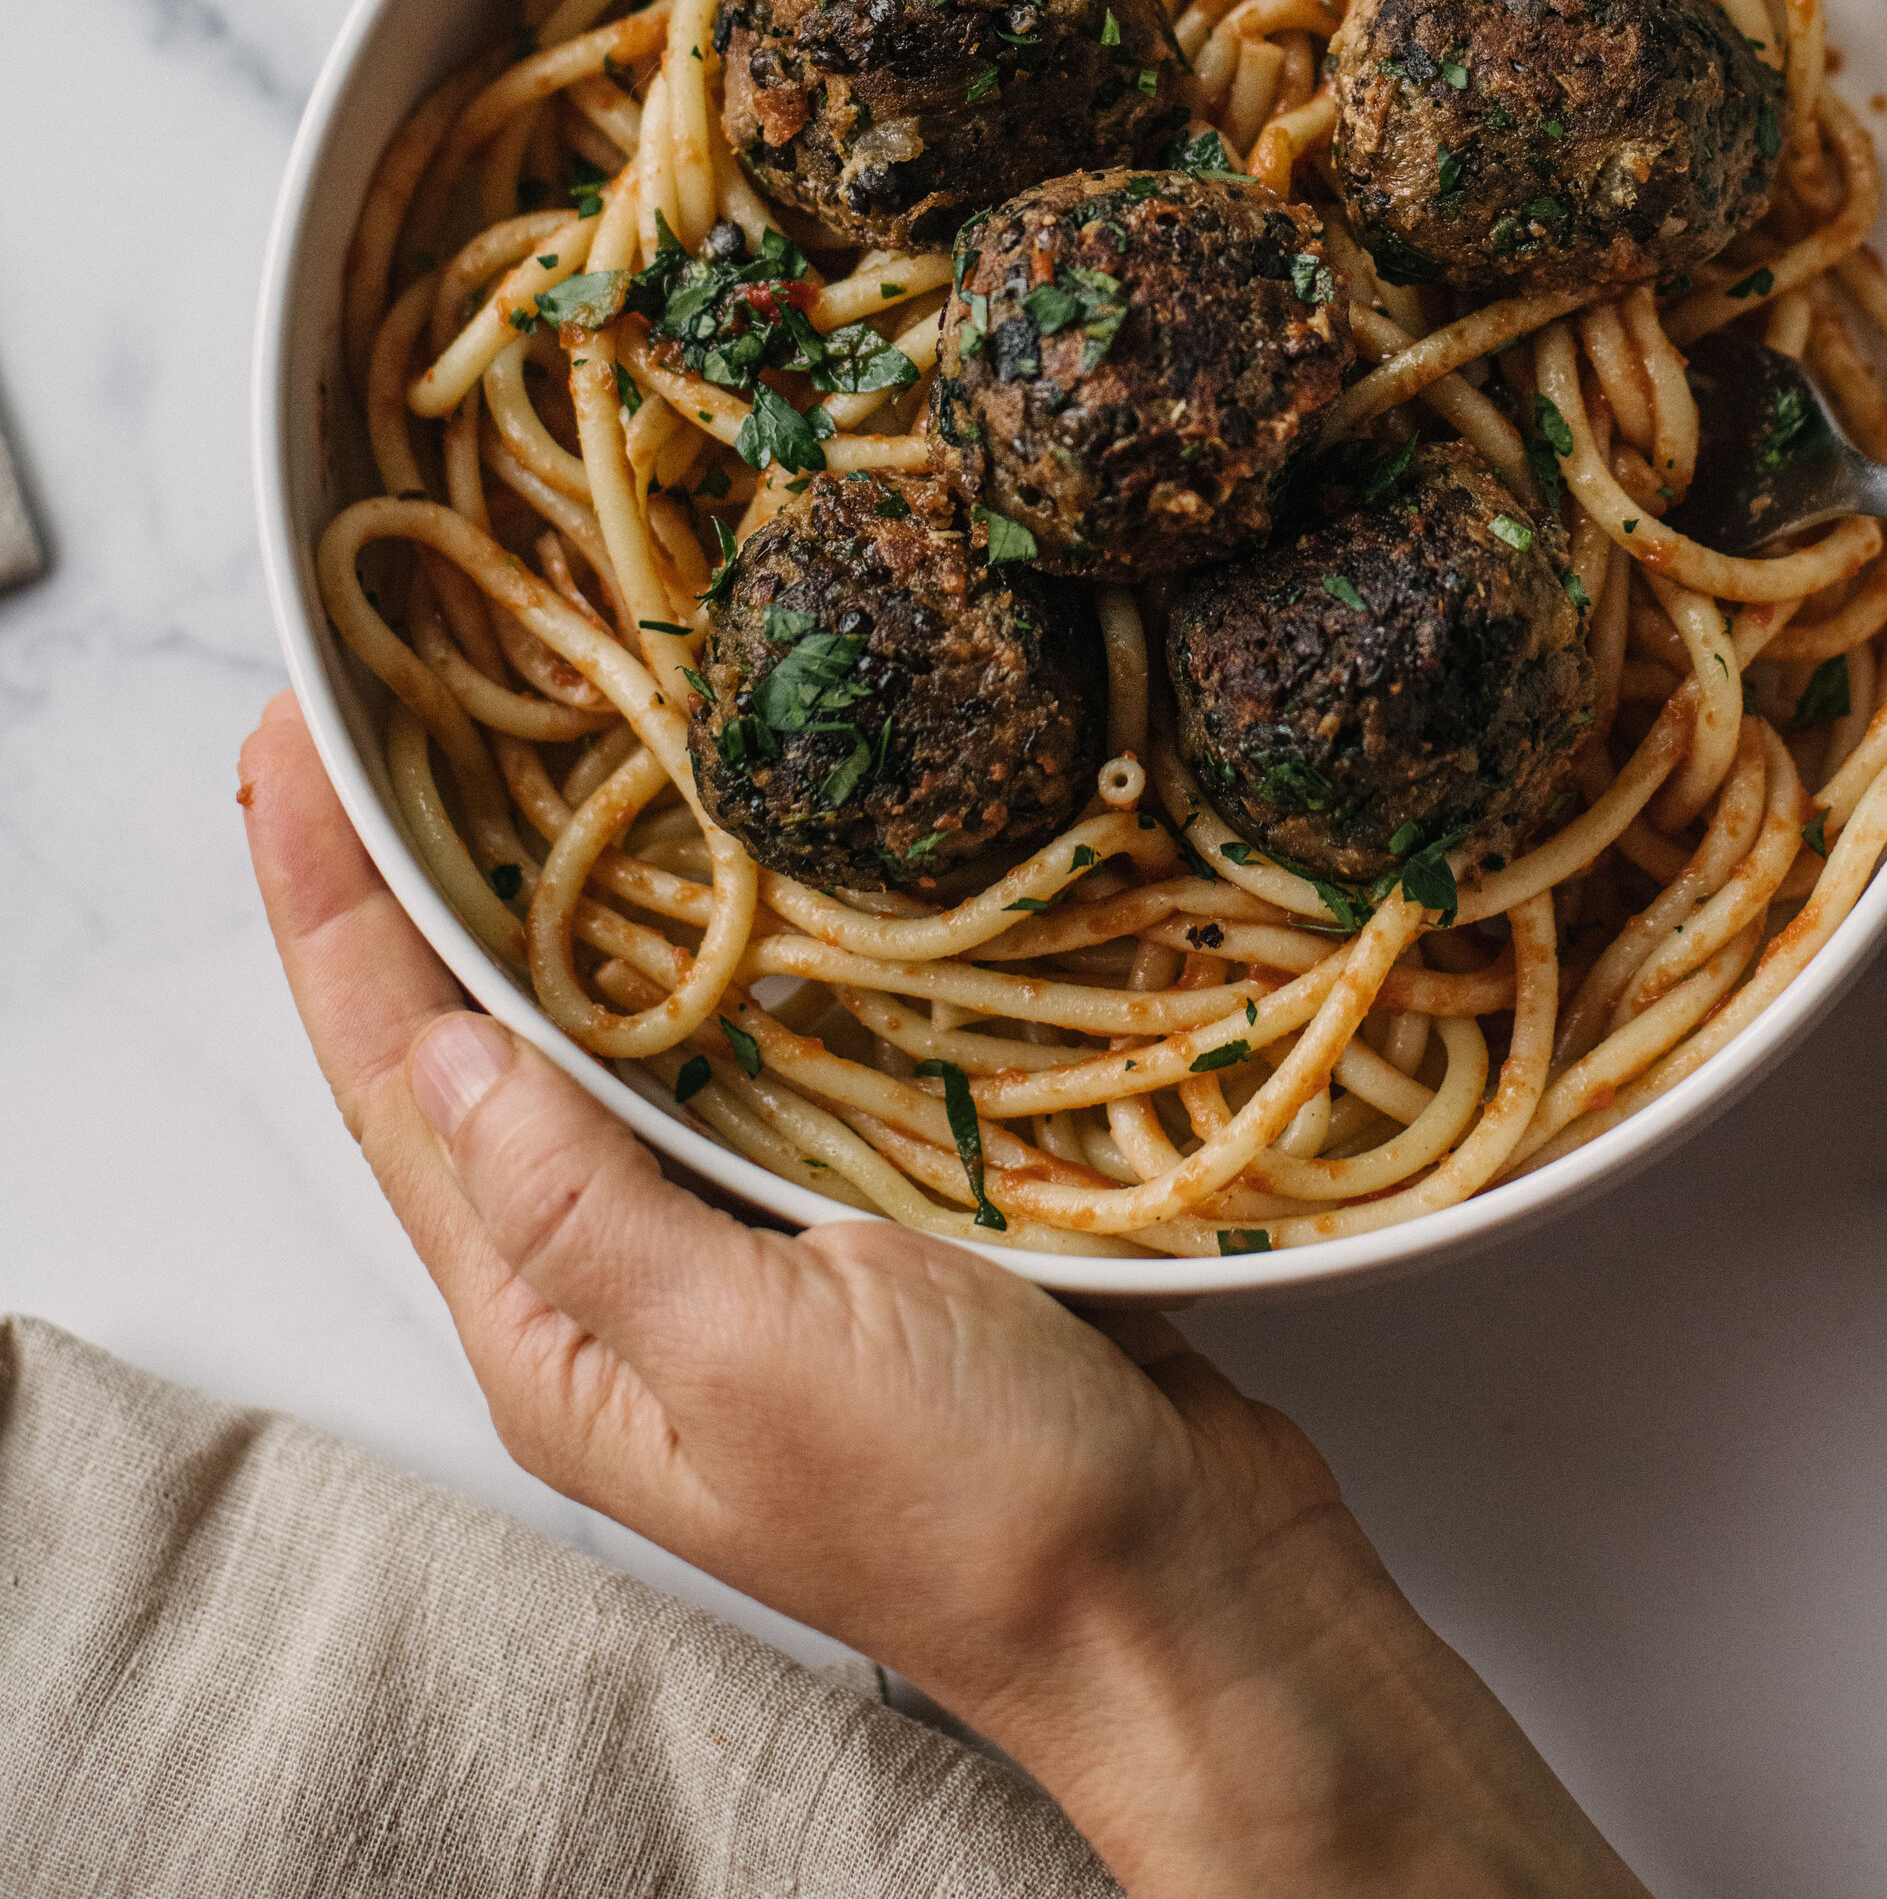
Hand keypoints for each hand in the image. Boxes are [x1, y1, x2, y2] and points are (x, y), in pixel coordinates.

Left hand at [239, 691, 1647, 1898]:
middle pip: (463, 1056)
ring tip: (482, 761)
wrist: (1175, 1594)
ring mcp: (726, 1258)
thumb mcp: (752, 1350)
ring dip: (528, 909)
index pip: (397, 1089)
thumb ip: (586, 1207)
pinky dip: (683, 957)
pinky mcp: (841, 1221)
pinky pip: (717, 1064)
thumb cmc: (969, 1500)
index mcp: (556, 1337)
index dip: (332, 911)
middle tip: (360, 713)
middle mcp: (612, 1298)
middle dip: (399, 889)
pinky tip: (696, 880)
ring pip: (586, 1050)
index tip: (289, 746)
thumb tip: (445, 1049)